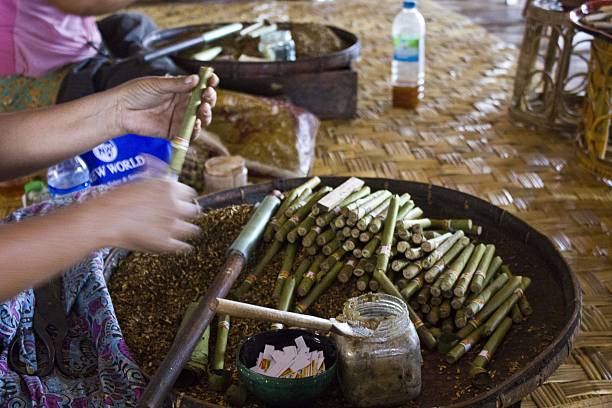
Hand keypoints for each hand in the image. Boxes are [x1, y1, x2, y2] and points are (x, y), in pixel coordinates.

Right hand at [85, 178, 200, 252]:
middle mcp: (174, 205)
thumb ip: (152, 171)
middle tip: (177, 215)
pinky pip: (182, 246)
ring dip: (185, 229)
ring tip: (178, 230)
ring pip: (192, 229)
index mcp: (169, 187)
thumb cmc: (115, 198)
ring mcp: (172, 225)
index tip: (178, 200)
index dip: (182, 197)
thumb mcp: (137, 179)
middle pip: (193, 210)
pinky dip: (179, 245)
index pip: (189, 192)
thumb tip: (153, 159)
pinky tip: (175, 243)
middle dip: (185, 212)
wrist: (103, 219)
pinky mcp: (166, 243)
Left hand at [111, 73, 218, 139]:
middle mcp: (182, 104)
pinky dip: (195, 130)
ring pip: (199, 119)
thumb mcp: (157, 84)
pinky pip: (189, 134)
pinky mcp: (174, 132)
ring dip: (205, 115)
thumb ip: (177, 84)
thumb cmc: (135, 93)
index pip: (199, 86)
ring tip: (204, 110)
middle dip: (209, 99)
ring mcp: (179, 118)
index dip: (208, 83)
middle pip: (203, 103)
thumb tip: (195, 79)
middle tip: (208, 96)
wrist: (120, 110)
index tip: (213, 80)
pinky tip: (195, 124)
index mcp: (179, 89)